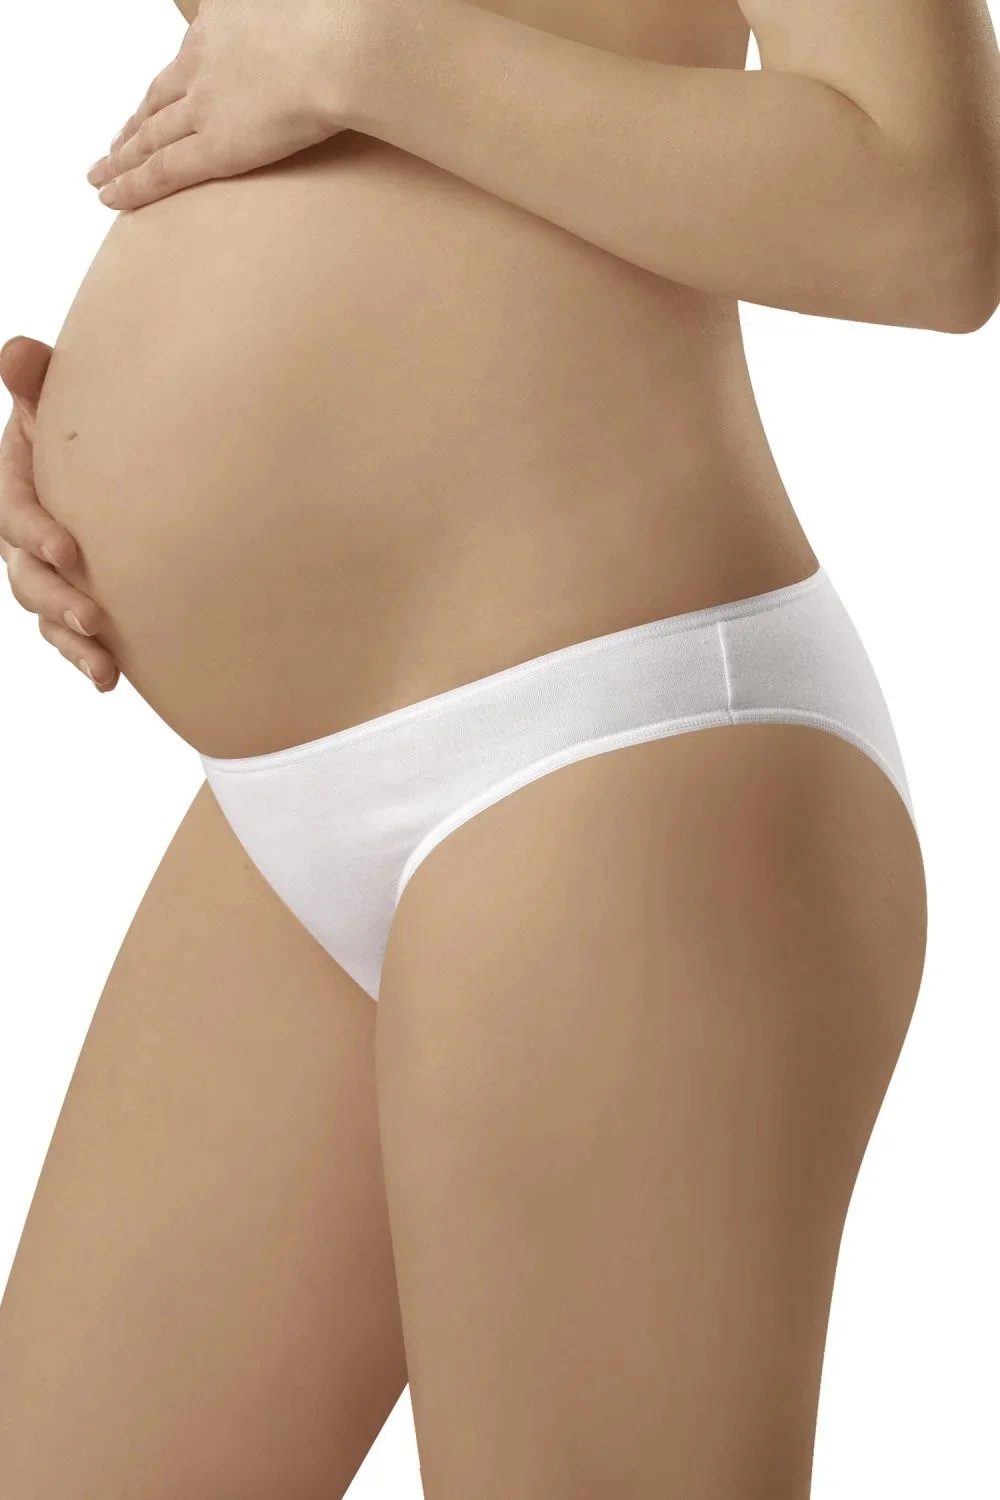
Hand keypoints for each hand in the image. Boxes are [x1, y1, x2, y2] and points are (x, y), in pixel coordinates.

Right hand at [1, 337, 119, 690]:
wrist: (123, 462)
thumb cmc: (89, 427)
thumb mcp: (62, 399)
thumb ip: (37, 381)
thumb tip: (19, 353)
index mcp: (16, 486)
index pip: (15, 513)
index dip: (35, 532)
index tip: (68, 550)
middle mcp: (22, 538)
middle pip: (26, 576)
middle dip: (57, 598)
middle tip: (94, 617)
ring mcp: (46, 576)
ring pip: (46, 616)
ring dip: (73, 643)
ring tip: (106, 667)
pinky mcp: (72, 603)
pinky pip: (68, 638)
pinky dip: (86, 659)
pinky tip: (112, 680)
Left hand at [85, 0, 442, 210]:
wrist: (344, 45)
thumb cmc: (345, 21)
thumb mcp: (318, 11)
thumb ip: (310, 23)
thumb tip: (328, 38)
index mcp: (228, 25)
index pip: (188, 61)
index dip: (167, 86)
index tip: (153, 102)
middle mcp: (206, 62)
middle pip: (159, 99)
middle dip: (135, 123)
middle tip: (116, 144)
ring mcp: (206, 105)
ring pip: (150, 136)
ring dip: (122, 156)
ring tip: (103, 174)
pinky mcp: (214, 147)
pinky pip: (162, 170)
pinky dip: (131, 185)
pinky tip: (109, 197)